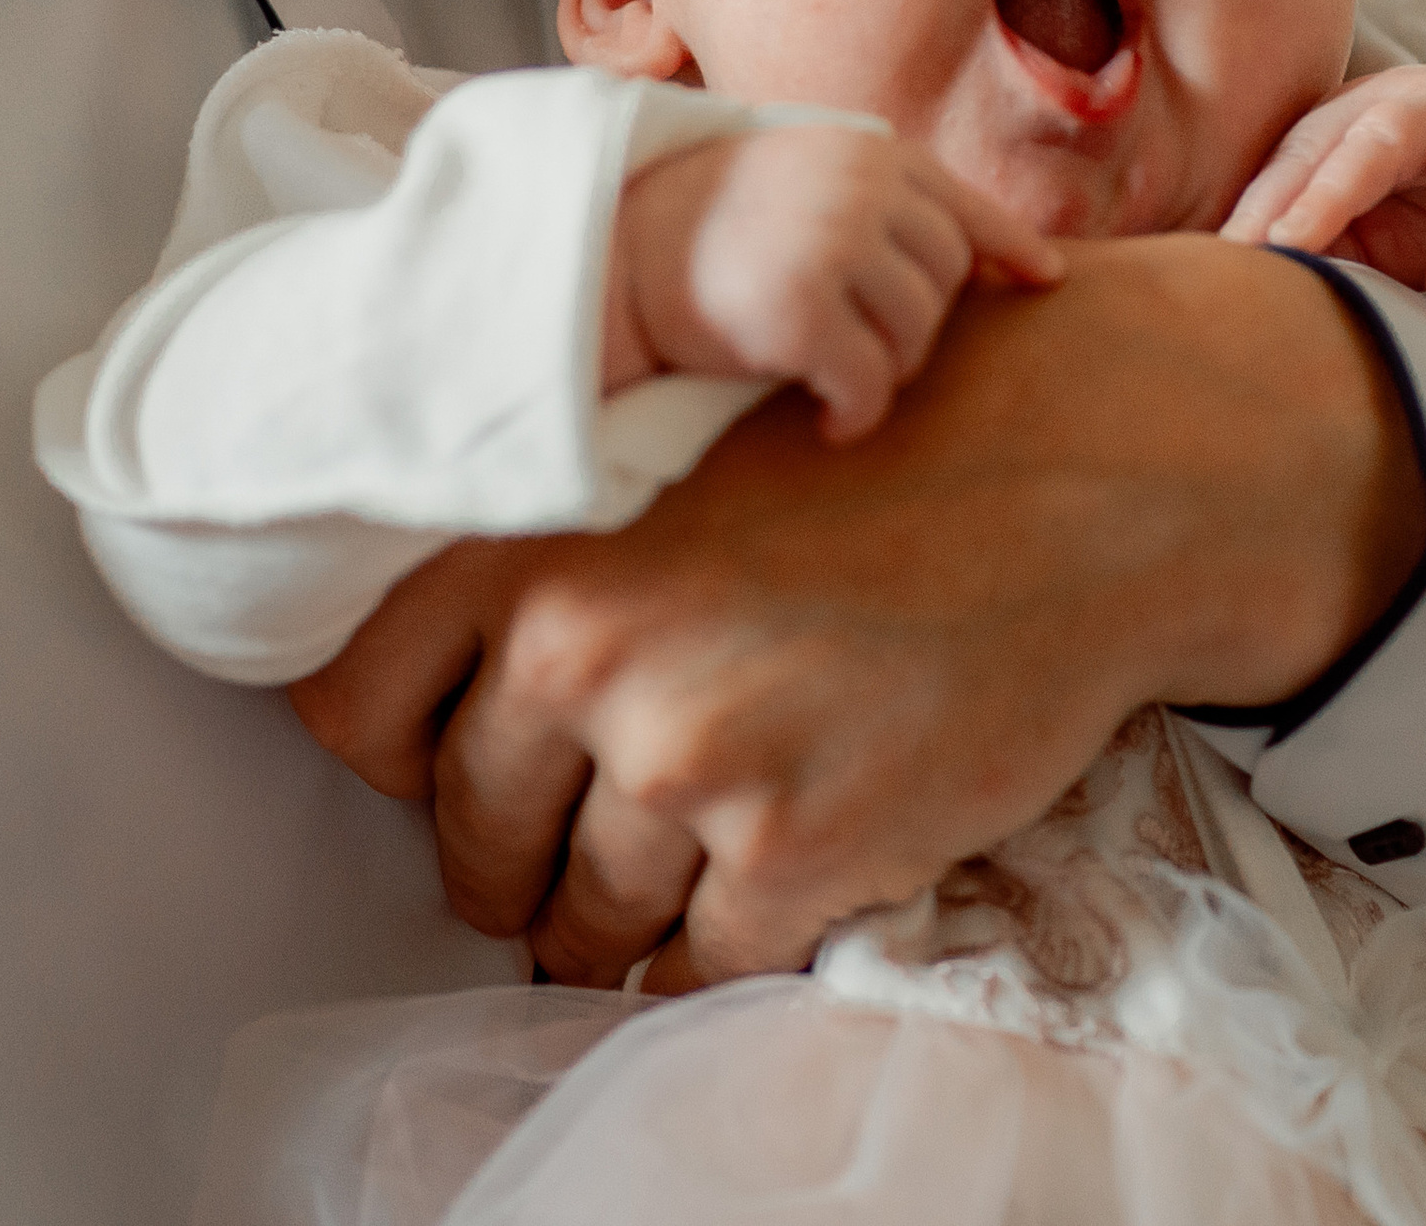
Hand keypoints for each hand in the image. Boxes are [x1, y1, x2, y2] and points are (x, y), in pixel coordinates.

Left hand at [289, 237, 1425, 992]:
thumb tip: (458, 696)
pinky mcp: (790, 857)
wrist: (1068, 479)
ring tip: (709, 842)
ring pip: (582, 917)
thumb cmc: (872, 461)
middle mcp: (583, 648)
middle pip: (471, 837)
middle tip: (598, 834)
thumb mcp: (672, 460)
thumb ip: (549, 560)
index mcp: (533, 539)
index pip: (357, 707)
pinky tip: (784, 863)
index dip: (407, 755)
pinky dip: (723, 940)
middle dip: (523, 859)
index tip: (462, 767)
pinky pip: (696, 964)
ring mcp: (685, 761)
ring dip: (627, 912)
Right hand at [604, 127, 1062, 440]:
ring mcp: (832, 245)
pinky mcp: (801, 311)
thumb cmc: (695, 225)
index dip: (1008, 244)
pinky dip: (858, 414)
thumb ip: (865, 194)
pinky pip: (872, 385)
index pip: (960, 203)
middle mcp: (858, 187)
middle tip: (858, 350)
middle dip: (915, 324)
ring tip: (832, 374)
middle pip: (945, 279)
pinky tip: (830, 423)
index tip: (1044, 278)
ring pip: (918, 333)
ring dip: (886, 368)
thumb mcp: (790, 177)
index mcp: (860, 150)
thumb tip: (971, 257)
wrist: (602, 253)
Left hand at [1221, 69, 1425, 299]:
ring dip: (1335, 193)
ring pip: (1381, 140)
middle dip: (1272, 198)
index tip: (1203, 264)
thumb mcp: (1377, 245)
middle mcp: (1378, 103)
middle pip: (1314, 148)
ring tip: (1301, 248)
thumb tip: (1246, 297)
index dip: (1242, 212)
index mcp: (1333, 128)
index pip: (1278, 168)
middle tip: (1237, 251)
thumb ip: (1325, 254)